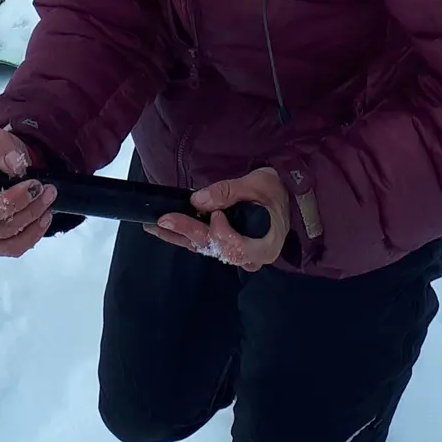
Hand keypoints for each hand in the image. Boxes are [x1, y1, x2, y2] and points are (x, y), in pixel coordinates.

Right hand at [0, 128, 57, 258]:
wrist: (15, 171)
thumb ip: (2, 148)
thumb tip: (15, 167)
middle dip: (11, 203)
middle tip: (36, 186)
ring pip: (0, 234)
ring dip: (28, 216)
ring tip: (48, 195)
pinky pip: (13, 248)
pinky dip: (33, 233)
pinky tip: (45, 215)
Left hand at [148, 166, 289, 270]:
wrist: (286, 197)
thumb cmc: (277, 191)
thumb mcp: (258, 184)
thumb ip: (228, 192)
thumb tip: (197, 201)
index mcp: (265, 245)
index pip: (236, 247)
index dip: (221, 233)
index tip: (216, 214)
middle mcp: (250, 257)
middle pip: (215, 248)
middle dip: (188, 232)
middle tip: (163, 220)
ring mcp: (238, 255)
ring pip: (205, 248)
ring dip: (180, 235)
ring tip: (155, 225)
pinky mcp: (227, 248)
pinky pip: (204, 244)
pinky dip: (185, 235)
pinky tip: (166, 229)